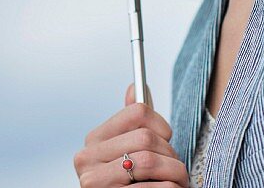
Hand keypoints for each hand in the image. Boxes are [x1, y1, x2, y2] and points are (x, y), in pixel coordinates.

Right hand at [72, 83, 188, 186]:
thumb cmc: (133, 187)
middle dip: (172, 156)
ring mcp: (96, 184)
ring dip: (175, 174)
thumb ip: (131, 124)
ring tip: (177, 183)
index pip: (137, 112)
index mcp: (93, 143)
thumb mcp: (129, 154)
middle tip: (177, 171)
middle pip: (146, 137)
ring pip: (151, 161)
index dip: (162, 127)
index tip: (166, 141)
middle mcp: (86, 161)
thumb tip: (135, 86)